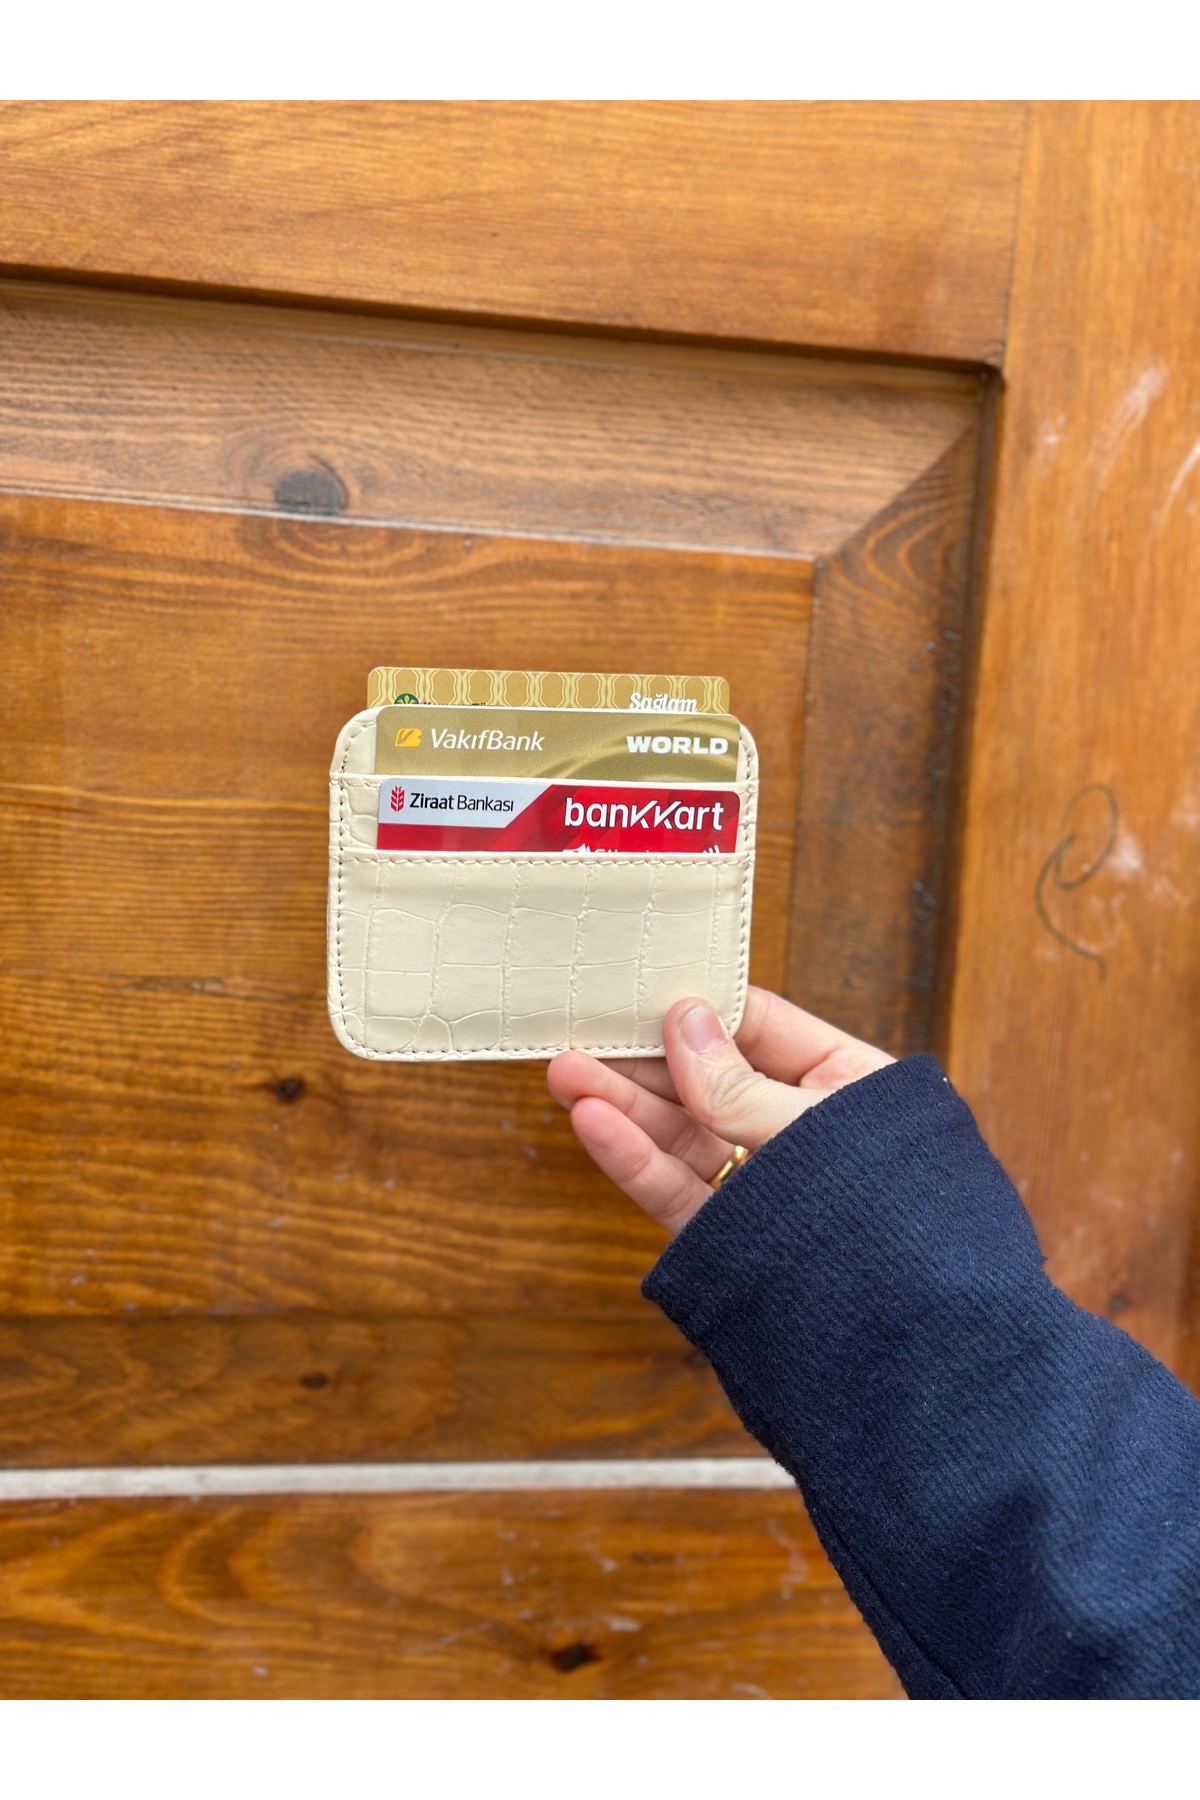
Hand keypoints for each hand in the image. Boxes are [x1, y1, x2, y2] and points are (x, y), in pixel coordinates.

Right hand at [547, 987, 891, 1236]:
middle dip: (643, 1058)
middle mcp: (801, 1131)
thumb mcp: (816, 1131)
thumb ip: (740, 1086)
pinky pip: (679, 1190)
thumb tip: (685, 1022)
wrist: (918, 1338)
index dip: (701, 1009)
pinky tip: (595, 1125)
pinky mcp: (734, 1237)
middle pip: (708, 1080)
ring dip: (623, 1105)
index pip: (761, 1028)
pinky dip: (635, 1160)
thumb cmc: (899, 1218)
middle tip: (583, 1032)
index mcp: (846, 1085)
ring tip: (566, 1073)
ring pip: (683, 1135)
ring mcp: (764, 1187)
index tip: (642, 990)